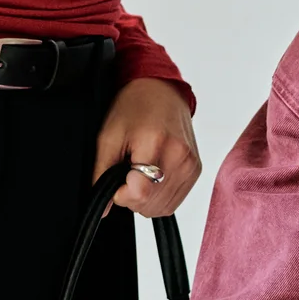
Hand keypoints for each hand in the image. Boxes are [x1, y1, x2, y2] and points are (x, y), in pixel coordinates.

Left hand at [94, 79, 201, 217]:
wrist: (161, 90)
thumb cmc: (134, 107)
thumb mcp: (108, 136)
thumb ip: (102, 173)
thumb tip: (105, 209)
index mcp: (155, 143)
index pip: (139, 194)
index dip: (121, 194)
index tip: (116, 181)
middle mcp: (179, 156)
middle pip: (151, 204)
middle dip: (132, 197)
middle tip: (126, 173)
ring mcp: (191, 165)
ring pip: (163, 208)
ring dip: (146, 199)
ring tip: (139, 174)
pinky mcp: (196, 170)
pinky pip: (175, 202)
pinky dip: (159, 197)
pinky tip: (152, 178)